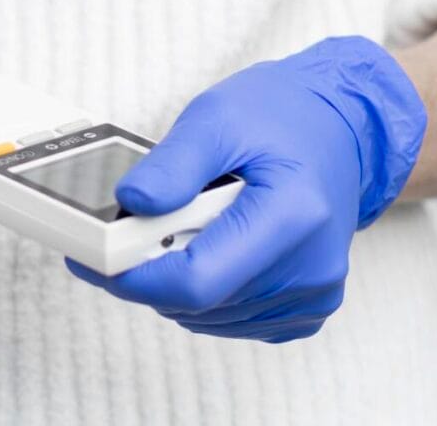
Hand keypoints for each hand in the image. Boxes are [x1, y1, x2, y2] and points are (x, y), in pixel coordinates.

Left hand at [67, 37, 425, 341]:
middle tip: (139, 223)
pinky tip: (210, 245)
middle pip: (197, 301)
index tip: (95, 258)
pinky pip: (230, 319)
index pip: (196, 280)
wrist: (341, 131)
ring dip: (176, 280)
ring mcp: (312, 294)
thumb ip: (171, 165)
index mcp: (291, 215)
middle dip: (150, 268)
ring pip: (206, 316)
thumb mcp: (215, 117)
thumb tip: (130, 204)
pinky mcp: (306, 308)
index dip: (135, 276)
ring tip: (185, 223)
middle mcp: (309, 266)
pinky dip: (204, 291)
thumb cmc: (282, 119)